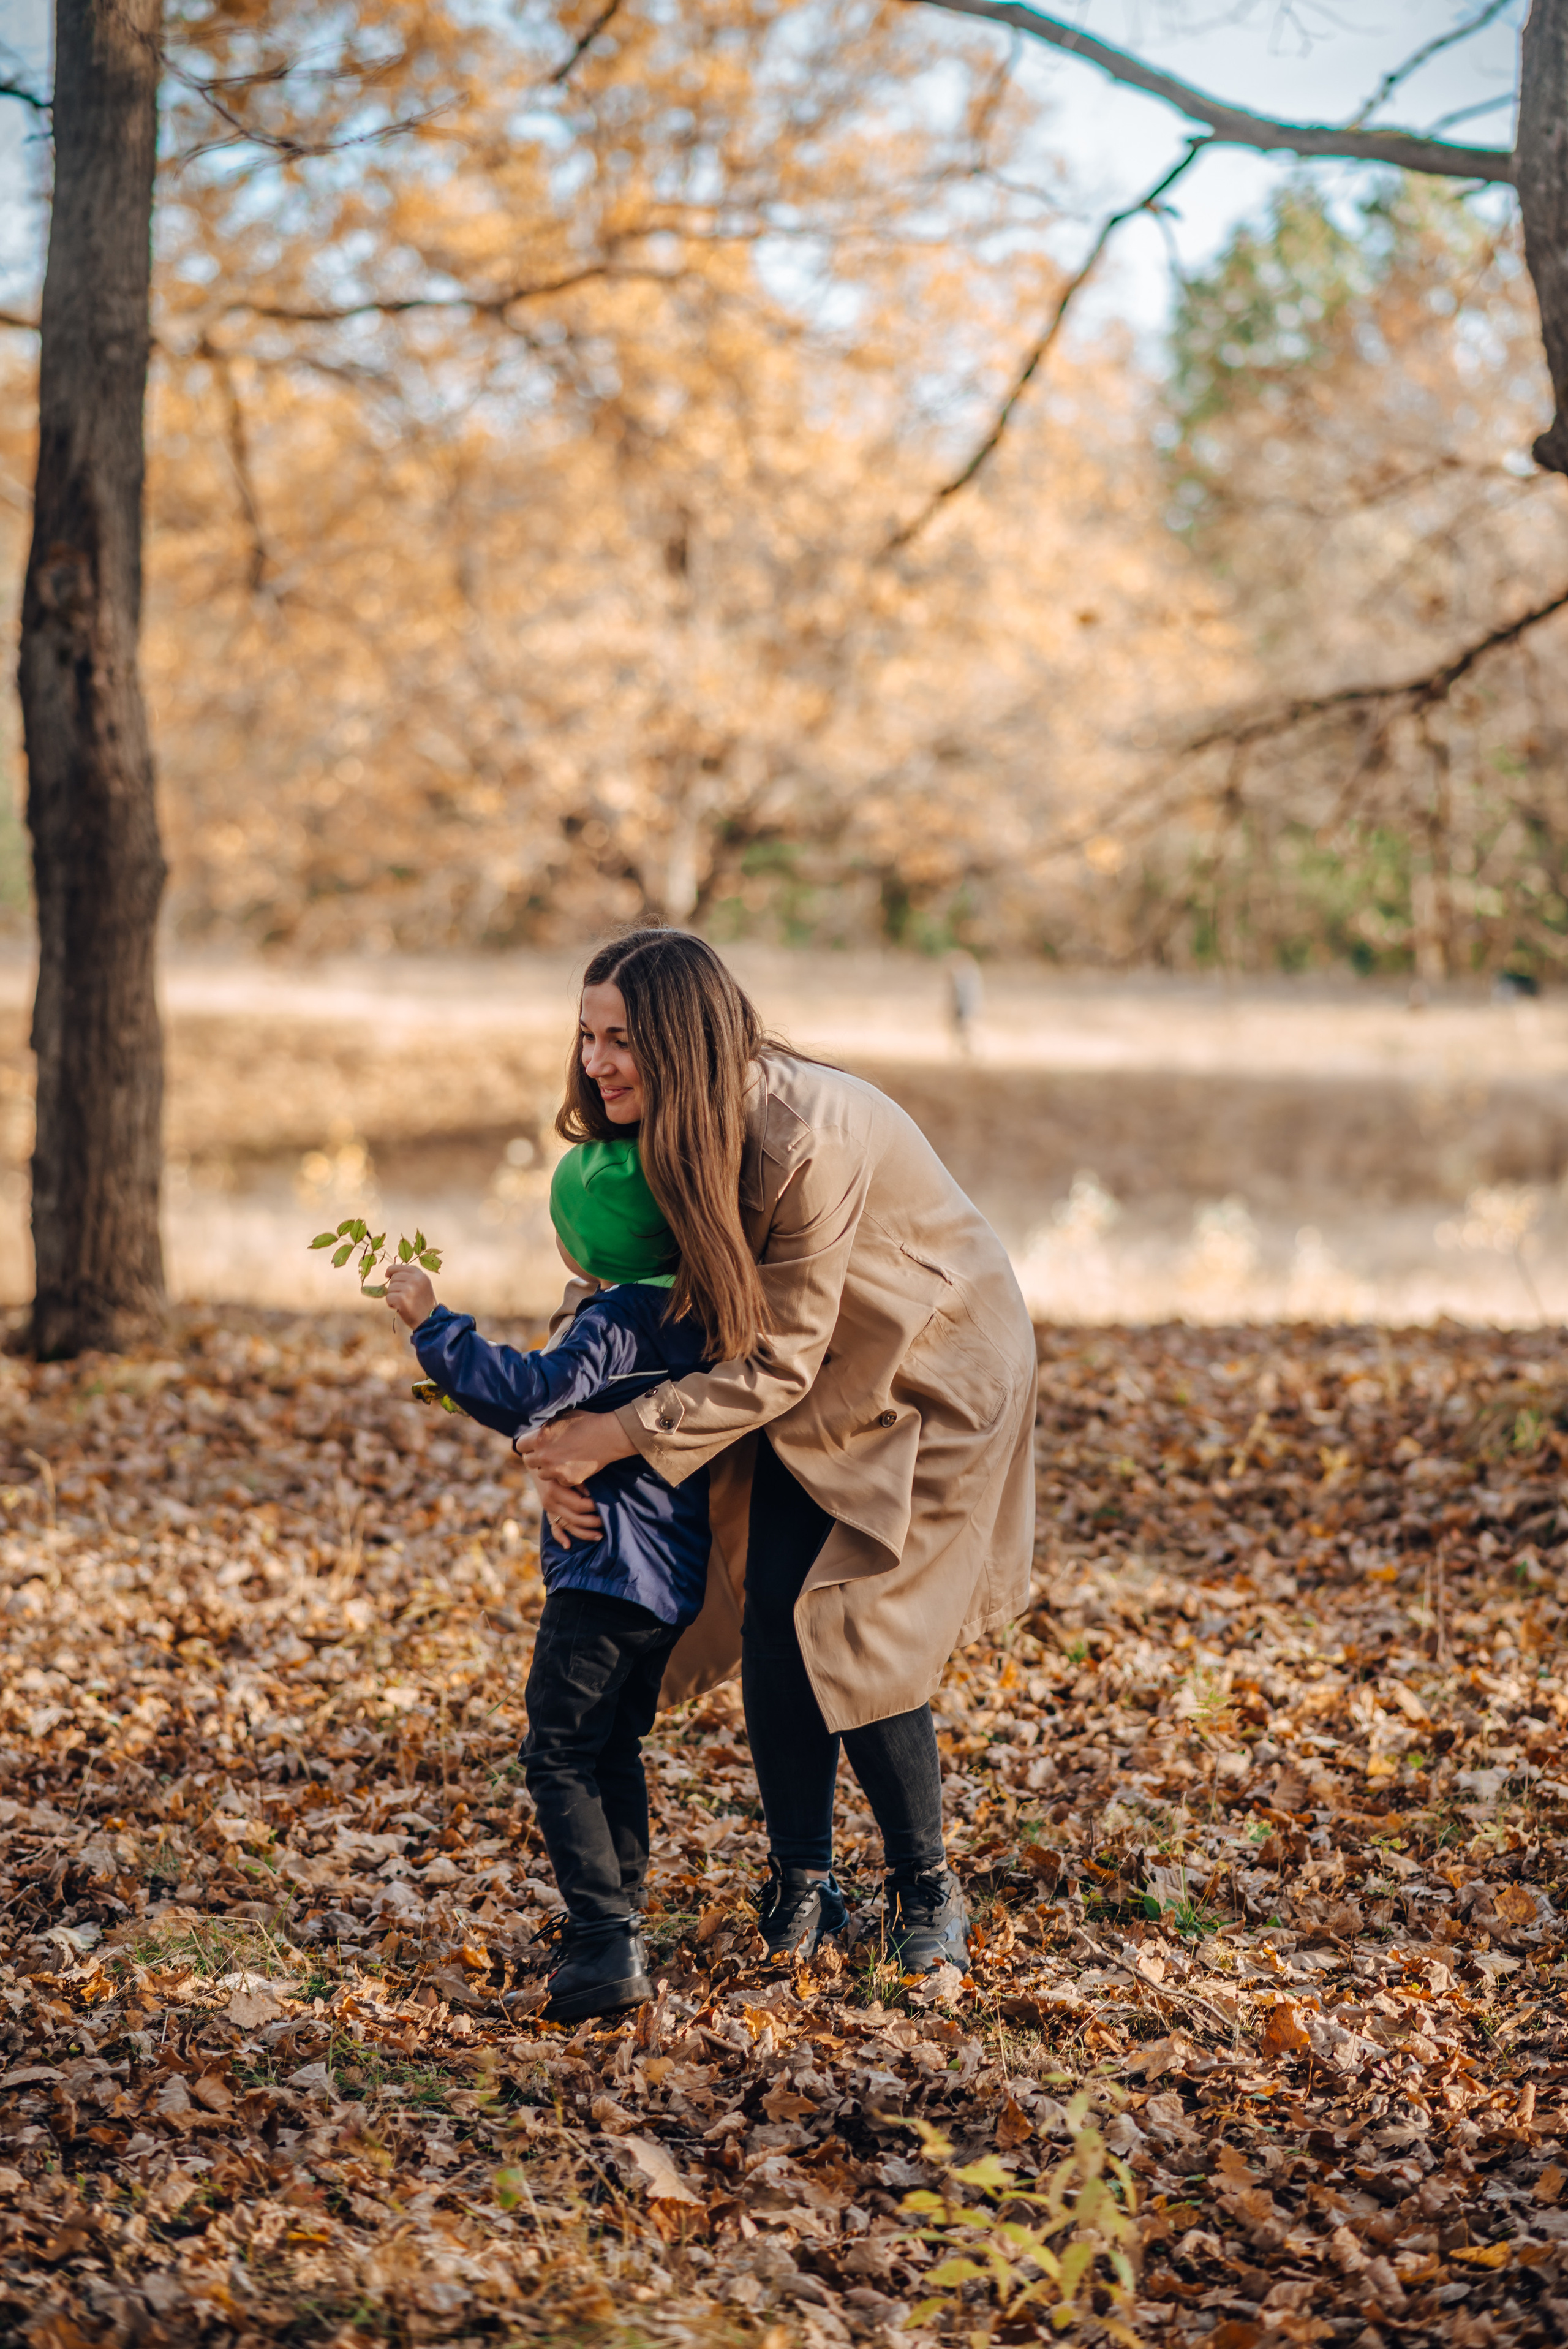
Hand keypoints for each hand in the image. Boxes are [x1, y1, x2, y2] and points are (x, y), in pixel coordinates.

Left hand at [386, 1262, 437, 1329]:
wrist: (429, 1320)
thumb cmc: (423, 1304)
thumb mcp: (422, 1286)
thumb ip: (410, 1277)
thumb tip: (389, 1273)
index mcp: (421, 1275)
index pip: (401, 1267)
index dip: (392, 1270)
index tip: (388, 1275)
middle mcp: (416, 1280)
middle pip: (394, 1277)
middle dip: (394, 1287)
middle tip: (403, 1297)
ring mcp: (409, 1289)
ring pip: (390, 1288)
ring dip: (393, 1296)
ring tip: (404, 1303)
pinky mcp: (402, 1299)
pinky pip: (388, 1297)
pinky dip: (391, 1304)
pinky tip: (400, 1308)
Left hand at [516, 1409, 636, 1486]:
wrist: (608, 1435)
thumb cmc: (585, 1421)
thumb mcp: (560, 1417)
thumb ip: (544, 1426)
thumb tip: (534, 1428)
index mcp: (539, 1438)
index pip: (520, 1445)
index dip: (527, 1444)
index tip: (534, 1443)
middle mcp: (544, 1456)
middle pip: (528, 1461)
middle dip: (535, 1457)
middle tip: (547, 1452)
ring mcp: (556, 1470)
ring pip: (542, 1474)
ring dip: (547, 1468)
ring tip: (559, 1459)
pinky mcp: (569, 1479)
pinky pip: (559, 1480)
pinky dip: (563, 1475)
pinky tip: (573, 1465)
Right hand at [532, 1470, 603, 1544]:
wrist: (543, 1466)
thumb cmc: (562, 1465)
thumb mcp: (570, 1470)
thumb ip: (581, 1481)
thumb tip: (592, 1495)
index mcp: (555, 1491)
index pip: (578, 1504)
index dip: (593, 1506)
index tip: (605, 1504)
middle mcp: (550, 1503)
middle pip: (575, 1518)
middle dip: (593, 1522)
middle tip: (608, 1521)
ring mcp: (549, 1511)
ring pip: (568, 1526)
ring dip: (584, 1534)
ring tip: (600, 1536)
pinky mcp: (549, 1515)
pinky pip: (554, 1530)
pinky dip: (561, 1538)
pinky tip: (568, 1546)